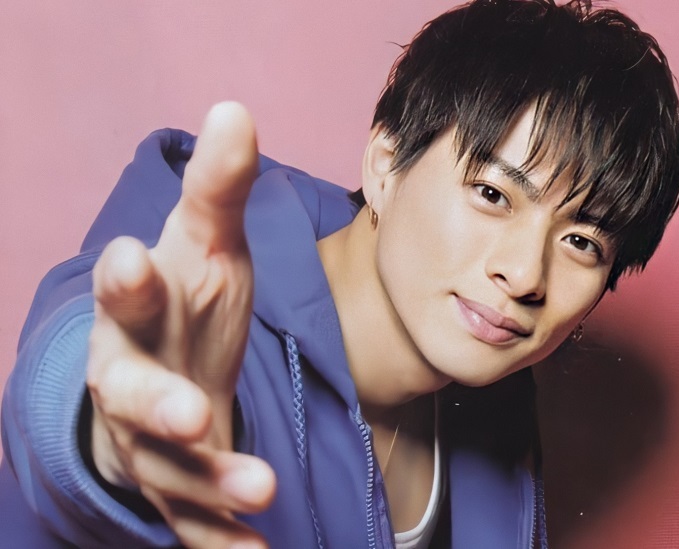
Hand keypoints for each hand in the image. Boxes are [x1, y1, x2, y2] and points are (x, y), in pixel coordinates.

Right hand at [87, 102, 275, 548]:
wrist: (162, 369)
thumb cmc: (185, 300)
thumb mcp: (207, 242)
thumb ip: (220, 189)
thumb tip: (237, 109)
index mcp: (140, 312)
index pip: (128, 294)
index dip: (128, 281)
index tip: (134, 257)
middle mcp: (134, 378)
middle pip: (131, 393)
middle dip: (156, 404)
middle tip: (189, 413)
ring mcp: (151, 441)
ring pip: (169, 468)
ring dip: (212, 482)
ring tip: (260, 493)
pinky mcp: (177, 486)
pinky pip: (193, 521)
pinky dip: (221, 542)